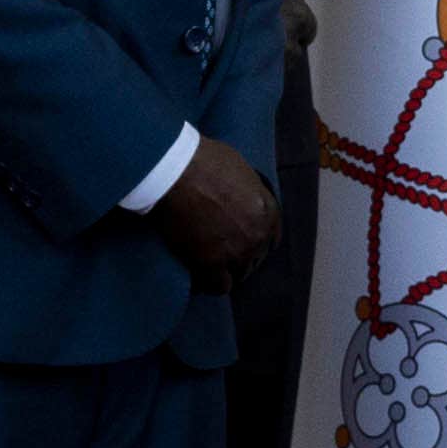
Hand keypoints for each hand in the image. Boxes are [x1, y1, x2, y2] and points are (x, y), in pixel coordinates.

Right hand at [150, 136, 283, 285]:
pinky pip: (219, 286)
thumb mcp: (242, 171)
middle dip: (241, 257)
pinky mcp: (211, 263)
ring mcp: (237, 251)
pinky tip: (200, 277)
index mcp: (269, 212)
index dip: (256, 242)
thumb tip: (242, 197)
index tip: (241, 241)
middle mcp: (258, 235)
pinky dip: (210, 284)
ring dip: (227, 271)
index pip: (271, 239)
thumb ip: (249, 192)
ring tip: (210, 266)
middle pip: (255, 258)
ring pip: (239, 274)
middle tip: (221, 253)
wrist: (174, 172)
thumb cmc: (203, 161)